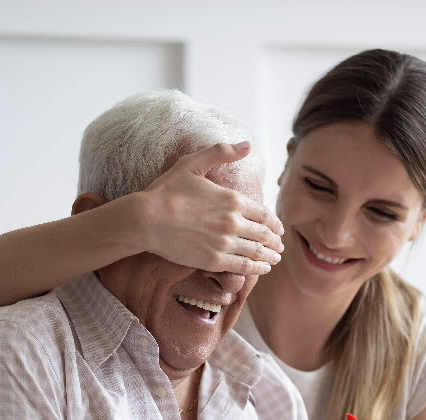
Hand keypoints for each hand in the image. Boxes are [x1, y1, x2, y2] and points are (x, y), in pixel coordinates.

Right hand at [138, 142, 284, 275]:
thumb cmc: (166, 191)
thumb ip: (221, 153)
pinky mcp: (214, 261)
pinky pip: (244, 266)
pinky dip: (257, 268)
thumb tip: (247, 145)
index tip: (279, 229)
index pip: (264, 214)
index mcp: (232, 199)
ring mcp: (225, 243)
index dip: (274, 223)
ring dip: (270, 256)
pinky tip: (262, 269)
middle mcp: (233, 222)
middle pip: (264, 234)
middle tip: (279, 246)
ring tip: (274, 259)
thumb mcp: (192, 164)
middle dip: (274, 241)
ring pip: (257, 252)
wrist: (146, 220)